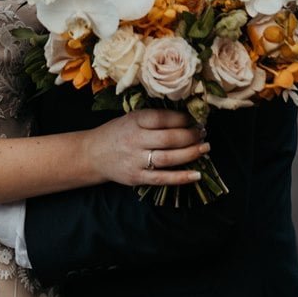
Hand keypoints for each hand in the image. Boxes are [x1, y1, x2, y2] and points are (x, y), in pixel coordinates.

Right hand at [85, 108, 208, 187]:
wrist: (93, 154)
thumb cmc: (117, 133)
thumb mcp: (131, 118)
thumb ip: (153, 118)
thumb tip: (186, 118)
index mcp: (134, 121)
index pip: (162, 118)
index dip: (182, 119)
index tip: (195, 118)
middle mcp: (134, 140)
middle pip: (169, 139)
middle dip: (191, 136)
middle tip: (203, 133)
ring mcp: (136, 161)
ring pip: (168, 158)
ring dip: (190, 153)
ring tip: (205, 148)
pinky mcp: (137, 178)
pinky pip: (162, 179)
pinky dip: (181, 177)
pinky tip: (196, 174)